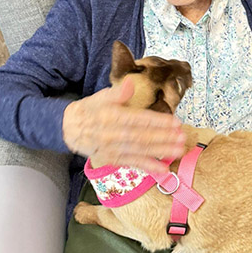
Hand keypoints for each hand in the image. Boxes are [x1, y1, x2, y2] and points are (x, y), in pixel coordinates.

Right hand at [61, 78, 185, 177]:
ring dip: (161, 151)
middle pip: (142, 136)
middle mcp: (112, 134)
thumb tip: (130, 83)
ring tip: (179, 150)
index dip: (157, 121)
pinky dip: (148, 167)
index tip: (175, 121)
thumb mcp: (100, 97)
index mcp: (111, 116)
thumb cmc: (89, 110)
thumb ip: (117, 92)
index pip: (138, 119)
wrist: (69, 128)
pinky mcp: (113, 159)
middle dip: (164, 137)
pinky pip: (132, 163)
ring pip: (140, 150)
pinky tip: (164, 169)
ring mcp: (113, 149)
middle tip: (182, 136)